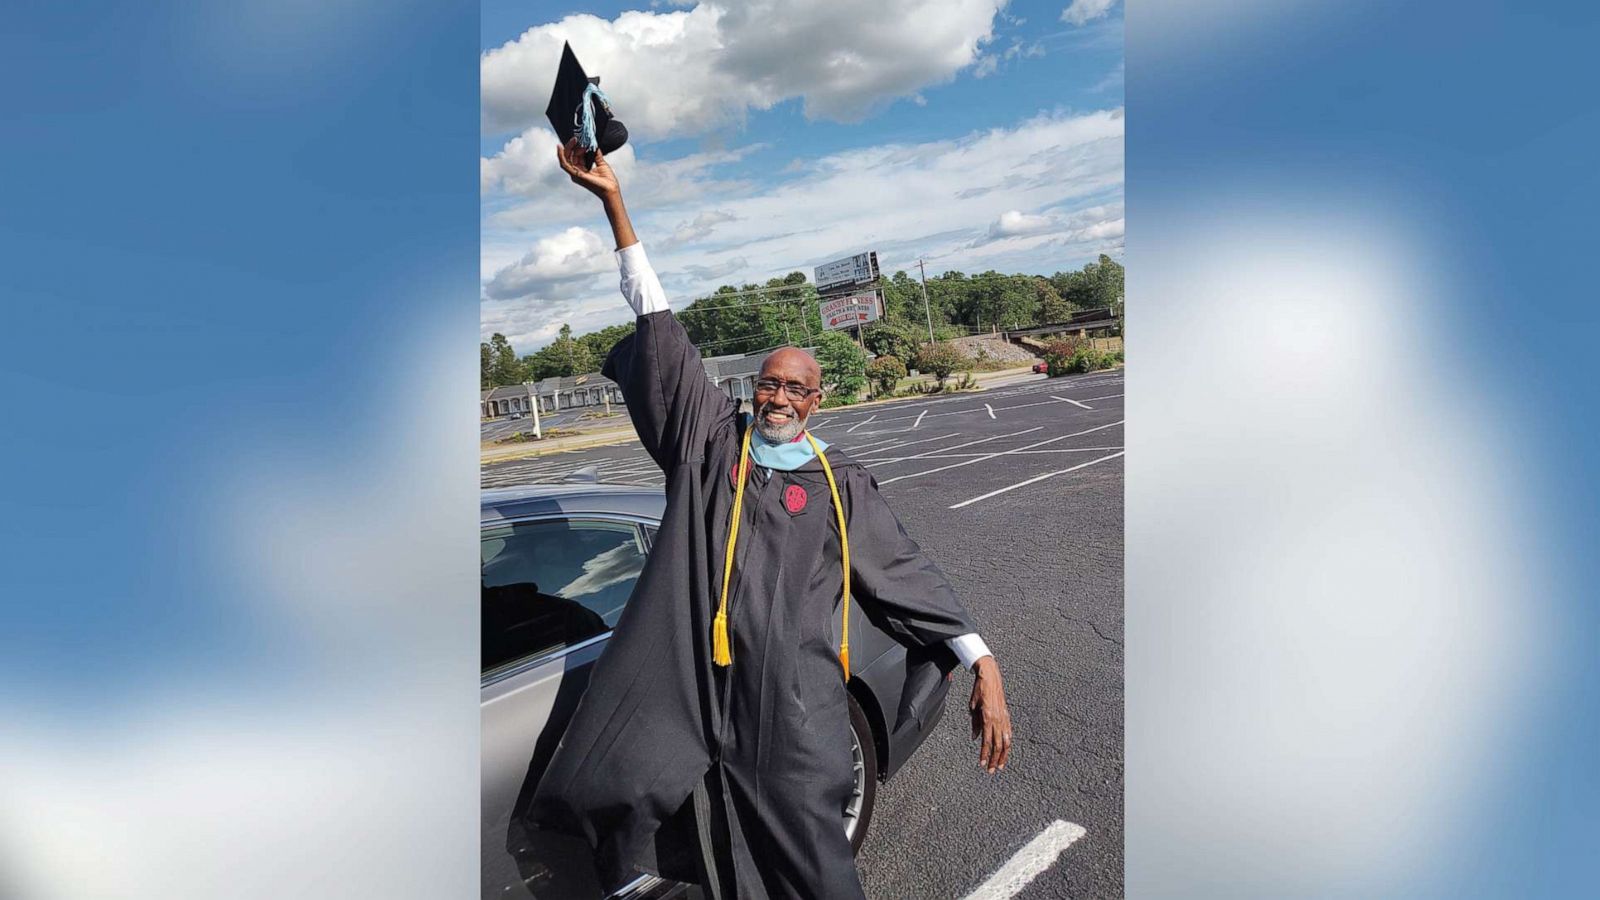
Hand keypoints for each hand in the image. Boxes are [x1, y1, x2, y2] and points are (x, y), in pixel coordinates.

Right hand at [555, 137, 619, 200]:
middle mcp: (576, 172)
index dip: (578, 147)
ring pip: (566, 159)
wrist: (611, 190)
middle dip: (572, 146)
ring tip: (574, 140)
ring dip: (569, 148)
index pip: (575, 156)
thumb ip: (596, 154)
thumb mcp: (601, 163)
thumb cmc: (607, 181)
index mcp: (581, 170)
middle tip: (577, 138)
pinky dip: (561, 156)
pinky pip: (565, 165)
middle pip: (569, 156)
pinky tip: (561, 148)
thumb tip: (594, 145)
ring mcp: (575, 174)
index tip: (583, 140)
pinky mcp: (576, 175)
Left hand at [968, 656, 1011, 773]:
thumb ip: (975, 724)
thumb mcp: (972, 707)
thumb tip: (975, 738)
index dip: (985, 755)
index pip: (986, 742)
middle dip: (994, 760)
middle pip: (997, 745)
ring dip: (1003, 755)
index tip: (982, 764)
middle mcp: (997, 720)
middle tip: (991, 771)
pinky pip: (1009, 734)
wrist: (990, 677)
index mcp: (987, 718)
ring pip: (1006, 742)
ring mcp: (1004, 718)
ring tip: (1000, 766)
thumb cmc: (979, 690)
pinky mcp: (1007, 716)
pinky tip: (1005, 751)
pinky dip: (1008, 745)